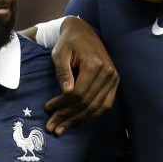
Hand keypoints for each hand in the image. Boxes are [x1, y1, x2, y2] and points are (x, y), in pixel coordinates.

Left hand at [44, 16, 117, 135]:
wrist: (84, 32)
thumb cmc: (68, 42)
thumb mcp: (60, 53)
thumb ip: (63, 72)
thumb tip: (66, 93)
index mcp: (95, 64)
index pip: (79, 93)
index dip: (62, 104)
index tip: (48, 108)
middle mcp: (108, 73)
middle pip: (87, 103)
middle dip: (68, 117)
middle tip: (52, 127)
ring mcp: (114, 79)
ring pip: (96, 108)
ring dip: (78, 121)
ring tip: (61, 129)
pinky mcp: (114, 83)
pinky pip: (104, 105)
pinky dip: (91, 116)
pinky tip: (77, 121)